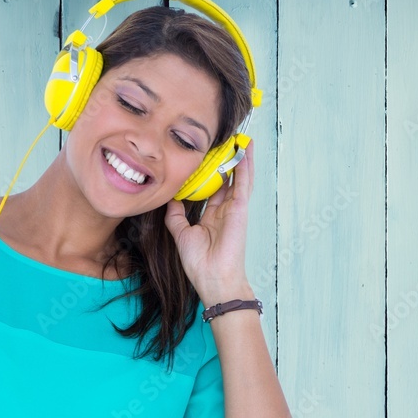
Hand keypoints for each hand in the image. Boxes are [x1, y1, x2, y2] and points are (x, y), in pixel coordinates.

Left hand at [164, 139, 254, 305]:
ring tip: (241, 139)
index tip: (207, 157)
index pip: (212, 189)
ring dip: (240, 158)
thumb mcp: (181, 235)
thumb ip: (176, 216)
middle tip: (225, 141)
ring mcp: (234, 209)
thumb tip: (172, 199)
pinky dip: (244, 167)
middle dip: (227, 161)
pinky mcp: (240, 209)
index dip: (210, 173)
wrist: (213, 278)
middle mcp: (225, 210)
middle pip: (227, 179)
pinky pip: (243, 184)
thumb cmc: (200, 263)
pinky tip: (244, 151)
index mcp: (212, 216)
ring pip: (239, 178)